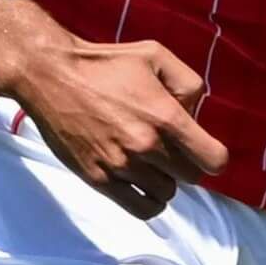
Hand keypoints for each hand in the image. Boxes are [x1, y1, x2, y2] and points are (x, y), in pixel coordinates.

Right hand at [7, 38, 228, 219]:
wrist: (53, 76)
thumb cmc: (107, 63)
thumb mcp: (157, 55)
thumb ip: (188, 83)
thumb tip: (196, 115)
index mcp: (166, 116)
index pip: (213, 160)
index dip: (213, 156)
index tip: (203, 149)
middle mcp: (146, 146)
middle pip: (190, 177)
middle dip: (186, 162)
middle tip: (170, 147)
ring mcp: (121, 166)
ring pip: (166, 193)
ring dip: (164, 179)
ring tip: (150, 161)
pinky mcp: (99, 180)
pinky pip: (141, 209)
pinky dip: (149, 201)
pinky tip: (143, 184)